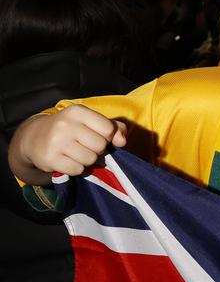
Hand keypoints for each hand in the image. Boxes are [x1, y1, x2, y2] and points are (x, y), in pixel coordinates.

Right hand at [11, 105, 126, 182]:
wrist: (35, 137)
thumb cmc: (71, 128)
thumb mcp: (91, 121)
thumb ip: (115, 127)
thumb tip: (122, 142)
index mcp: (78, 111)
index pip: (108, 129)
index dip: (107, 136)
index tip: (97, 136)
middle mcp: (65, 124)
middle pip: (100, 146)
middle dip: (97, 149)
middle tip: (85, 146)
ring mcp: (56, 142)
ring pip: (90, 159)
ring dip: (87, 160)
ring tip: (76, 153)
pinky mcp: (49, 158)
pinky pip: (77, 170)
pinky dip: (76, 168)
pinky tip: (68, 160)